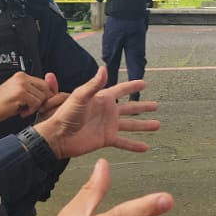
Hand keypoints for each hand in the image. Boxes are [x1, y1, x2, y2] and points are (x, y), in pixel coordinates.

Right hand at [0, 71, 55, 122]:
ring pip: (42, 97)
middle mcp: (22, 78)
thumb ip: (32, 92)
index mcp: (21, 76)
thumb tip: (49, 94)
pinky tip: (20, 111)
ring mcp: (21, 84)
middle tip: (30, 108)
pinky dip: (30, 111)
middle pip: (46, 89)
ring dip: (34, 107)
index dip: (45, 95)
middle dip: (42, 101)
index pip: (44, 83)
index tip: (39, 104)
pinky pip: (36, 103)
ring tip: (22, 109)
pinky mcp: (20, 93)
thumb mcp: (18, 95)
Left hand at [34, 66, 160, 159]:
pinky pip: (124, 142)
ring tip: (157, 125)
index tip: (144, 83)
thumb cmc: (66, 114)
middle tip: (156, 105)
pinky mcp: (106, 139)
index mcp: (103, 99)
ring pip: (131, 125)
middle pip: (130, 108)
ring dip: (144, 125)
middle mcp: (108, 111)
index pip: (121, 90)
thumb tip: (104, 68)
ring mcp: (108, 126)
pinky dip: (134, 145)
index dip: (132, 86)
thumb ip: (94, 85)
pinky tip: (145, 147)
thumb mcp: (80, 96)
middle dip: (143, 106)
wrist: (58, 136)